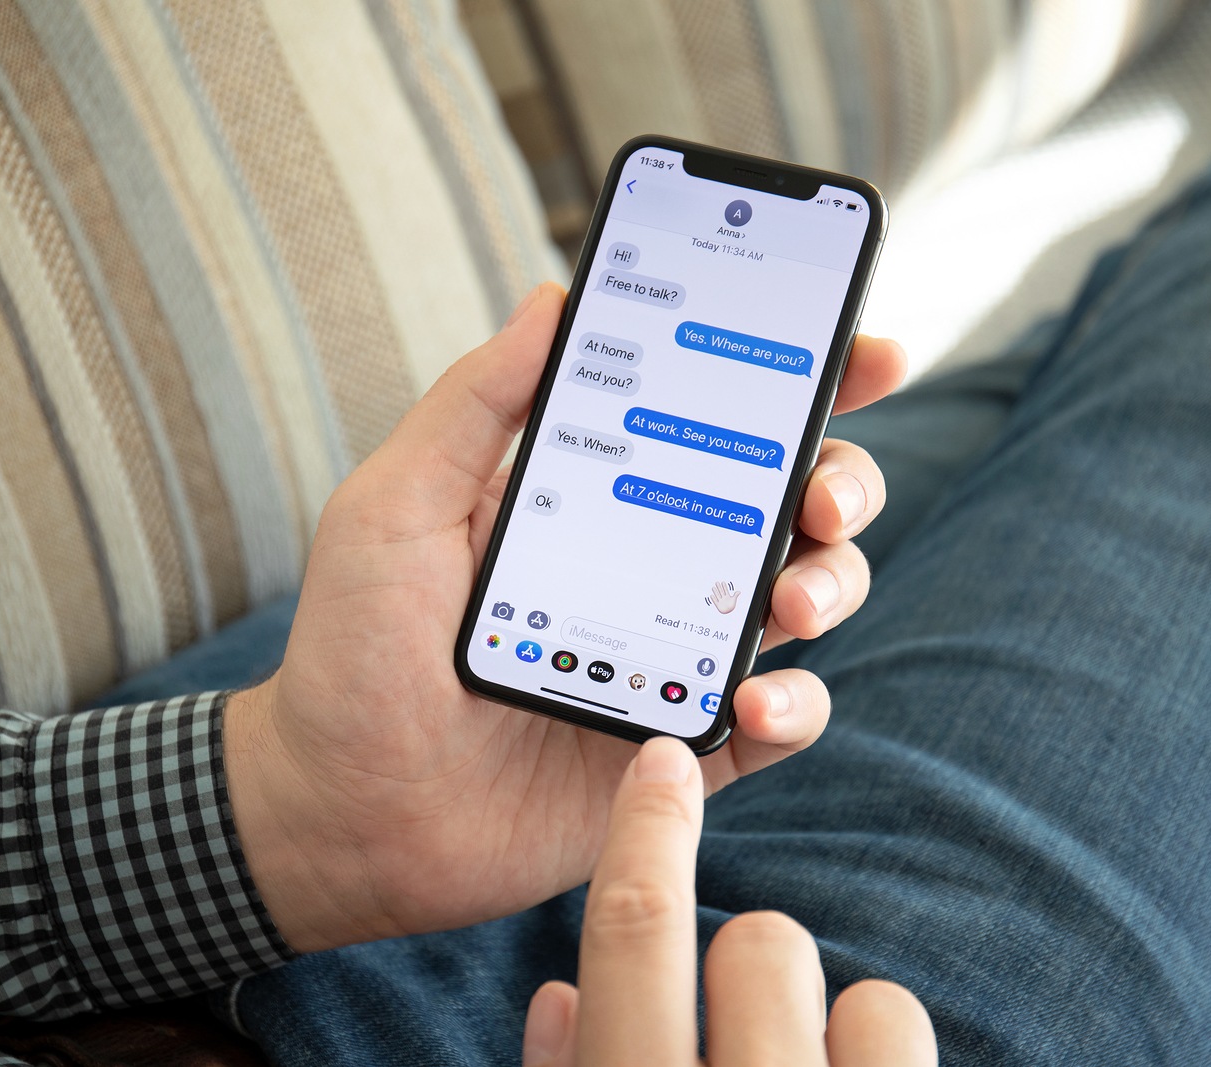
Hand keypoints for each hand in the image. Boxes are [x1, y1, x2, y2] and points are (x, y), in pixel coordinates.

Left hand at [224, 284, 907, 951]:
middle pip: (793, 505)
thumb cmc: (355, 650)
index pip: (719, 424)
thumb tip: (551, 299)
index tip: (870, 353)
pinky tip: (749, 703)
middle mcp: (655, 567)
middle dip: (841, 483)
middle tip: (820, 497)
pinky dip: (794, 706)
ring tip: (791, 603)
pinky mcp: (684, 746)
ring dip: (831, 584)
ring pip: (807, 599)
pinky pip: (779, 721)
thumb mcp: (397, 506)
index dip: (808, 385)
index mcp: (601, 498)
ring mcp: (676, 656)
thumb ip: (474, 406)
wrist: (341, 811)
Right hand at [521, 737, 936, 1065]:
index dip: (650, 829)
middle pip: (765, 941)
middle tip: (738, 1001)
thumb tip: (561, 997)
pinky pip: (893, 1021)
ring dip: (813, 1010)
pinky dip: (868, 1041)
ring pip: (851, 985)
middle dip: (753, 951)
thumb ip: (573, 1063)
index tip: (663, 760)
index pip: (637, 924)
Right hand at [708, 580, 737, 614]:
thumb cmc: (731, 606)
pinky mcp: (718, 605)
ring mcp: (720, 601)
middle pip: (721, 591)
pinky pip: (715, 601)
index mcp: (727, 596)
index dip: (724, 586)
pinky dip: (713, 599)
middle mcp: (723, 597)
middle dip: (719, 587)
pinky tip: (712, 595)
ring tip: (713, 587)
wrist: (728, 611)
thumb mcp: (734, 600)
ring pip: (717, 595)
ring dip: (715, 592)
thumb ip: (736, 595)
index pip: (725, 590)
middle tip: (717, 582)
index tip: (723, 582)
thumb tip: (739, 591)